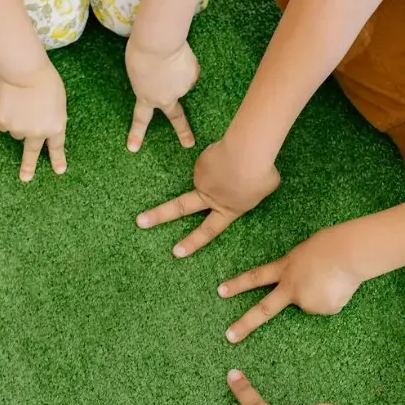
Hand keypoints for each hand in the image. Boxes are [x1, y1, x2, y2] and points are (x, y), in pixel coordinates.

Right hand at [0, 63, 66, 181]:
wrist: (25, 71)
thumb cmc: (45, 79)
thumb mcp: (57, 101)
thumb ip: (51, 117)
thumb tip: (41, 124)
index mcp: (55, 126)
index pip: (56, 147)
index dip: (57, 159)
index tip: (59, 171)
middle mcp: (38, 133)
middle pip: (32, 152)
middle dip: (29, 166)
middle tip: (25, 178)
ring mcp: (19, 130)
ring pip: (15, 131)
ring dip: (16, 121)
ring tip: (20, 102)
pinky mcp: (3, 123)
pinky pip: (3, 123)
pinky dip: (4, 115)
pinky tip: (9, 101)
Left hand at [125, 40, 197, 151]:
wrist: (158, 43)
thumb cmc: (140, 53)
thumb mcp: (136, 70)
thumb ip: (148, 80)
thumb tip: (164, 79)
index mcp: (146, 97)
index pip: (141, 119)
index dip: (137, 133)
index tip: (133, 148)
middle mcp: (166, 98)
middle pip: (176, 117)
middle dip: (183, 132)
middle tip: (189, 143)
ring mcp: (182, 89)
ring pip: (181, 80)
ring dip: (177, 71)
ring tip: (169, 57)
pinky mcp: (193, 76)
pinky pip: (190, 69)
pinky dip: (185, 62)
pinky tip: (179, 55)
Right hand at [136, 137, 279, 256]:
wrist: (247, 152)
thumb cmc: (262, 173)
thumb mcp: (264, 189)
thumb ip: (250, 190)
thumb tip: (241, 183)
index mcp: (228, 210)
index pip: (208, 231)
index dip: (192, 242)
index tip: (176, 252)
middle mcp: (209, 197)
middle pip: (179, 208)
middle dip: (158, 215)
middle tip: (139, 221)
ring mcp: (202, 179)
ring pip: (211, 174)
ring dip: (224, 168)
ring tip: (244, 161)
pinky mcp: (201, 161)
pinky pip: (214, 158)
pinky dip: (224, 156)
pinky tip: (235, 152)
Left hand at [217, 226, 362, 342]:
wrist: (347, 253)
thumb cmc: (330, 245)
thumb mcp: (305, 253)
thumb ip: (298, 271)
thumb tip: (305, 288)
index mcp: (285, 268)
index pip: (256, 277)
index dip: (238, 285)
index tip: (220, 291)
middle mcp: (291, 288)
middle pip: (264, 309)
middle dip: (245, 324)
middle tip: (229, 337)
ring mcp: (305, 301)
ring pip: (312, 303)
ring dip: (323, 293)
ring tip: (334, 277)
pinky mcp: (323, 310)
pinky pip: (328, 305)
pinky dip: (335, 297)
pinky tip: (341, 286)